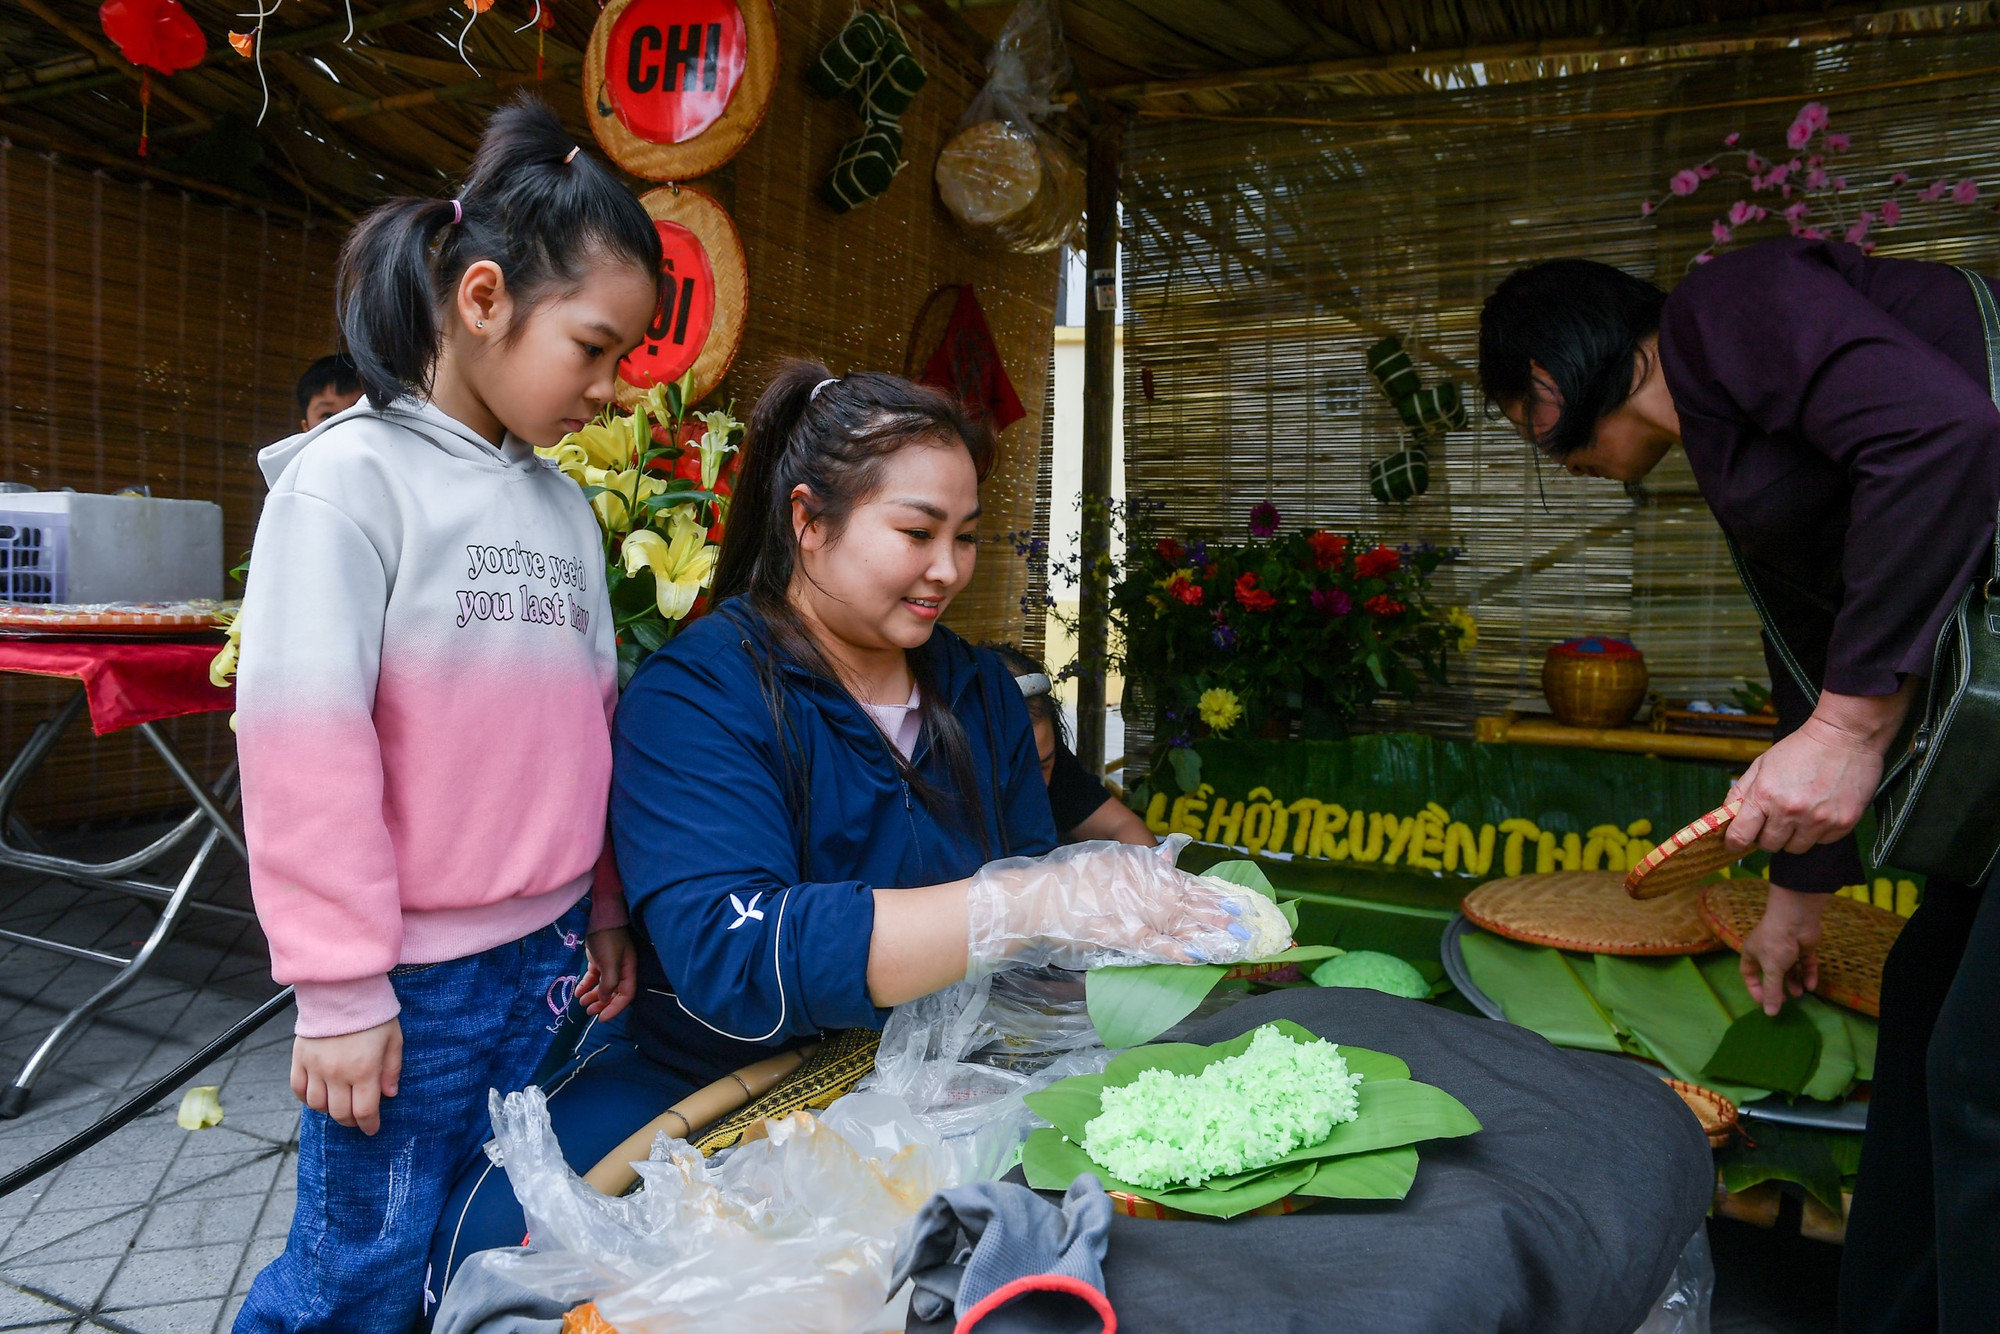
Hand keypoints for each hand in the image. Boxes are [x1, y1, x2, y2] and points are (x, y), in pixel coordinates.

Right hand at [291, 1017, 401, 1134]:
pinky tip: (318, 1096)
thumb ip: (392, 1068)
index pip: (364, 1111)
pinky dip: (307, 1098)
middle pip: (340, 1113)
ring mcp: (315, 1067)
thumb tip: (389, 1094)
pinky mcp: (299, 1059)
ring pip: (317, 1105)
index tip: (372, 1129)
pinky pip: (298, 1089)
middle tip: (358, 1119)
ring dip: (329, 1110)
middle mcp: (337, 1073)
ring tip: (340, 1105)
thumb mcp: (393, 1038)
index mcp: (363, 1070)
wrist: (341, 991)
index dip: (369, 1124)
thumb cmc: (372, 1014)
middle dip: (351, 1121)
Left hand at [578, 925, 638, 1020]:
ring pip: (603, 986)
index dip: (615, 1008)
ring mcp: (609, 964)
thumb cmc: (607, 939)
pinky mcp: (598, 959)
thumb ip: (609, 982)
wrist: (599, 916)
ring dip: (593, 996)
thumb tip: (604, 998)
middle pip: (614, 993)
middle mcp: (621, 969)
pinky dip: (586, 985)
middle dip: (602, 1004)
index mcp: (629, 970)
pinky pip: (593, 977)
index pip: (626, 995)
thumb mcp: (610, 962)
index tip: (601, 1019)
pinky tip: (578, 992)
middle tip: (588, 1012)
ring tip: (581, 1003)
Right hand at [964, 835, 1287, 978]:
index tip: (1242, 904)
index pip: (1189, 885)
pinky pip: (1155, 946)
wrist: (1039, 899)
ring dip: (1211, 934)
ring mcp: (1134, 916)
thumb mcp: (1109, 857)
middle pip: (1193, 906)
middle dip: (1224, 917)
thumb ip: (1141, 860)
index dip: (1217, 896)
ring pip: (1181, 925)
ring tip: (1239, 941)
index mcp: (1144, 872)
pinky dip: (1178, 951)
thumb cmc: (1071, 876)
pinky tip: (1199, 956)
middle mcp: (1145, 892)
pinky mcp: (1121, 938)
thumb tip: (1168, 855)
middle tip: (1256, 927)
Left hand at [1726, 686, 1909, 855]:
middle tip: (1774, 819)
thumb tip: (1727, 816)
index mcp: (1765, 795)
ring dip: (1793, 836)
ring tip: (1799, 813)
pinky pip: (1822, 842)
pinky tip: (1820, 810)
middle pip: (1769, 845)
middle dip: (1767, 835)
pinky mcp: (1842, 824)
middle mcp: (1791, 812)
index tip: (1735, 844)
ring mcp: (1818, 820)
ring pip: (1795, 848)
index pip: (1740, 836)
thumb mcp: (1762, 764)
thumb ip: (1741, 792)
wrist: (1845, 736)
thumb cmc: (1801, 749)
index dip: (1734, 842)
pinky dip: (1817, 832)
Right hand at [1738, 884, 1826, 1015]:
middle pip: (1772, 974)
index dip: (1756, 990)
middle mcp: (1768, 952)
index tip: (1766, 1003)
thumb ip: (1772, 991)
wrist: (1796, 919)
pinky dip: (1808, 974)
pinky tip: (1812, 985)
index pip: (1750, 975)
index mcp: (1753, 954)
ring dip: (1795, 982)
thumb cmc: (1776, 943)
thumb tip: (1769, 1014)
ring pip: (1790, 970)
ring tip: (1800, 994)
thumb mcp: (1772, 970)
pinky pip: (1804, 964)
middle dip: (1778, 987)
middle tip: (1786, 1000)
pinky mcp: (1802, 948)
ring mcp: (1786, 949)